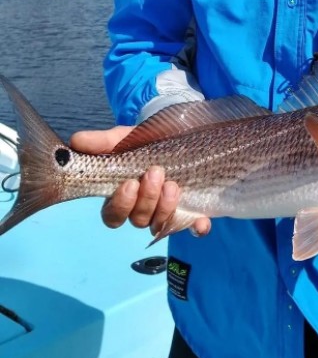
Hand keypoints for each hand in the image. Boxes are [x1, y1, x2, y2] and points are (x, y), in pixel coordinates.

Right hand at [70, 127, 211, 236]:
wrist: (177, 130)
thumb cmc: (145, 139)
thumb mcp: (125, 137)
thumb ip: (102, 142)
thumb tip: (75, 141)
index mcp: (123, 195)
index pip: (113, 215)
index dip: (120, 205)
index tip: (129, 184)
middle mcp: (144, 208)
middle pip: (139, 220)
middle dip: (147, 200)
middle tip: (156, 173)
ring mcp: (168, 211)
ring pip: (161, 224)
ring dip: (166, 207)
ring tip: (173, 184)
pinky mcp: (193, 209)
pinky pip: (194, 227)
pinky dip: (197, 227)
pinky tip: (201, 223)